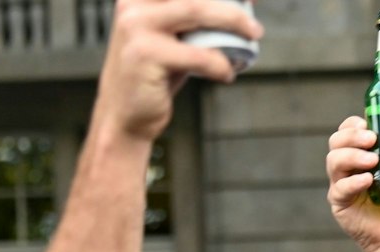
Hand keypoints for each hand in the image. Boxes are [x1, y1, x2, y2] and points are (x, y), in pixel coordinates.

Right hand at [94, 0, 259, 142]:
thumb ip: (195, 20)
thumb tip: (242, 6)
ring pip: (197, 11)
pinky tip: (226, 73)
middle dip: (231, 4)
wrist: (124, 113)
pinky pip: (199, 54)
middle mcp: (133, 5)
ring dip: (233, 22)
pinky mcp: (146, 54)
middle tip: (255, 25)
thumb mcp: (173, 39)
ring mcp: (136, 27)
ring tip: (252, 37)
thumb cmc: (155, 73)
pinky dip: (221, 64)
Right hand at [326, 117, 379, 251]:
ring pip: (334, 161)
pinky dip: (353, 181)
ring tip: (372, 161)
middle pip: (336, 142)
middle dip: (351, 136)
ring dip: (352, 156)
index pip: (348, 131)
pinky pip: (340, 188)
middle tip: (371, 139)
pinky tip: (367, 180)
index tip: (367, 124)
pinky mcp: (339, 202)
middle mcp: (348, 166)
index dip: (352, 124)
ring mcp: (341, 183)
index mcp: (362, 154)